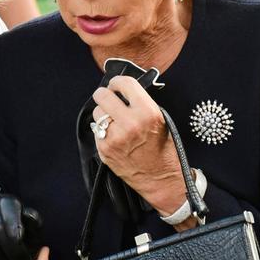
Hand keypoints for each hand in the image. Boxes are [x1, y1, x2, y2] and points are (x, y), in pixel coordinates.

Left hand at [91, 75, 186, 215]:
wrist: (161, 178)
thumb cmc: (162, 148)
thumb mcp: (160, 119)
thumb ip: (141, 103)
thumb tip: (122, 91)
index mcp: (147, 112)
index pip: (124, 83)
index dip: (117, 82)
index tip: (116, 85)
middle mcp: (130, 123)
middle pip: (102, 95)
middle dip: (105, 96)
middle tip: (109, 100)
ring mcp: (115, 137)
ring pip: (97, 113)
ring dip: (103, 115)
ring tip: (115, 122)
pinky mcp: (105, 149)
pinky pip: (96, 130)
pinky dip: (102, 131)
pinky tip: (115, 137)